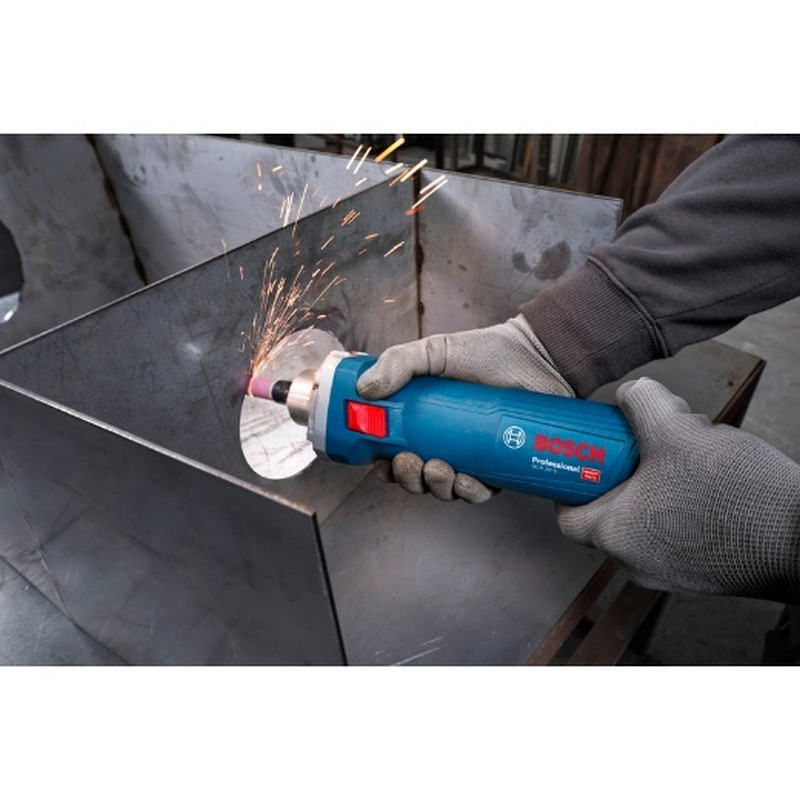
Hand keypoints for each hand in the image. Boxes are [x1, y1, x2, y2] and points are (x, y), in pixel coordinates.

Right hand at [356, 314, 574, 502]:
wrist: (539, 357)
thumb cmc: (488, 352)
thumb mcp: (435, 351)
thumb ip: (398, 362)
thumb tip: (364, 390)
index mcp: (425, 421)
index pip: (395, 451)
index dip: (385, 463)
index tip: (381, 460)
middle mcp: (447, 442)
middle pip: (417, 476)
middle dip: (408, 478)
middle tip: (410, 462)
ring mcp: (473, 456)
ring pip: (446, 488)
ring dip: (435, 487)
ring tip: (438, 469)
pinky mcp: (501, 467)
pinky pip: (480, 491)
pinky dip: (468, 492)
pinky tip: (465, 480)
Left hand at [557, 377, 799, 602]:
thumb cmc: (732, 492)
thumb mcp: (676, 430)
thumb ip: (642, 403)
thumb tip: (631, 394)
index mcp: (615, 536)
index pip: (568, 517)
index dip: (569, 485)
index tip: (581, 462)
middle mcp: (636, 563)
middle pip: (610, 513)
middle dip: (623, 473)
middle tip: (639, 446)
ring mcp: (671, 573)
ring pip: (646, 520)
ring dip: (657, 484)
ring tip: (683, 455)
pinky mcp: (704, 573)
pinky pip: (676, 533)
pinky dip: (681, 505)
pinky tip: (709, 479)